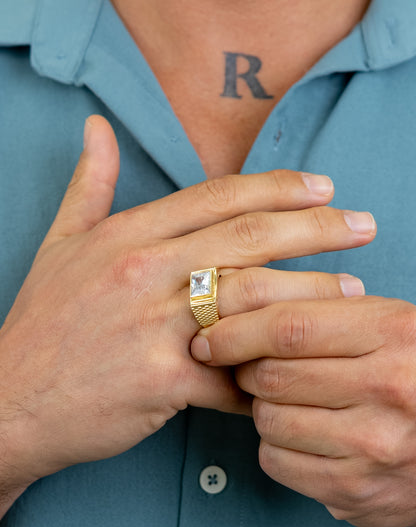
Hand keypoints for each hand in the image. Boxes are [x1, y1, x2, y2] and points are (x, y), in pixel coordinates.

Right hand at [0, 115, 374, 487]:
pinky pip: (232, 377)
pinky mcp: (161, 380)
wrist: (11, 398)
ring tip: (351, 292)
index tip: (321, 187)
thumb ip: (88, 186)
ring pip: (253, 301)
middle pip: (249, 238)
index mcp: (127, 236)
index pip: (218, 197)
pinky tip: (298, 372)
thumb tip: (96, 129)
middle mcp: (143, 271)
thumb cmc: (42, 324)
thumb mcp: (59, 245)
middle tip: (363, 225)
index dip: (277, 187)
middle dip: (317, 227)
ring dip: (310, 296)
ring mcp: (153, 325)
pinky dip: (267, 378)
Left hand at [190, 294, 415, 526]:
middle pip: (270, 376)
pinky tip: (300, 434)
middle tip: (252, 366)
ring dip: (262, 407)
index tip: (210, 337)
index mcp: (392, 334)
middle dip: (245, 370)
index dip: (235, 330)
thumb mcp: (387, 323)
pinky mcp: (357, 491)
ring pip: (268, 420)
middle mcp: (387, 389)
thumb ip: (323, 310)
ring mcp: (373, 446)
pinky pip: (276, 462)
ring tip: (288, 399)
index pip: (288, 326)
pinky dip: (274, 445)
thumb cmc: (412, 370)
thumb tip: (239, 307)